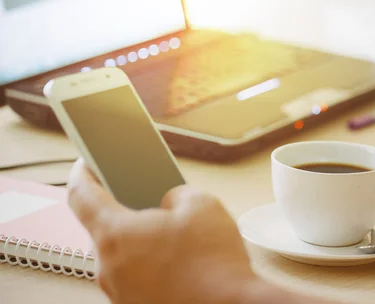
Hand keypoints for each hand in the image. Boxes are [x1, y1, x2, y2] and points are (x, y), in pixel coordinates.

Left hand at [67, 160, 338, 303]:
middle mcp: (109, 268)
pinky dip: (153, 264)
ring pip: (124, 255)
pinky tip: (180, 259)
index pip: (81, 195)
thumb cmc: (213, 264)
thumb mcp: (201, 204)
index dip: (82, 172)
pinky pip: (137, 276)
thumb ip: (175, 194)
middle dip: (127, 210)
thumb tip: (169, 204)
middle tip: (149, 196)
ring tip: (173, 231)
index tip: (86, 162)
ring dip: (143, 240)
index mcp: (115, 235)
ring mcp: (121, 293)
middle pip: (105, 228)